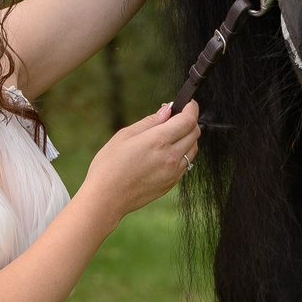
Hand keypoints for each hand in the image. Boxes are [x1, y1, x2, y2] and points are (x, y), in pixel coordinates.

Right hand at [82, 101, 201, 220]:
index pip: (188, 120)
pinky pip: (185, 164)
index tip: (189, 103)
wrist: (107, 198)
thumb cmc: (109, 165)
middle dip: (190, 121)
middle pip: (195, 133)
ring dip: (188, 138)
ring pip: (193, 149)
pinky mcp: (171, 183)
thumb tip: (167, 110)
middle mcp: (171, 156)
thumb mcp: (125, 135)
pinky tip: (166, 152)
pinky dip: (182, 153)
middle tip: (177, 117)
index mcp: (159, 140)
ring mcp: (173, 172)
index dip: (192, 108)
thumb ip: (150, 122)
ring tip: (172, 135)